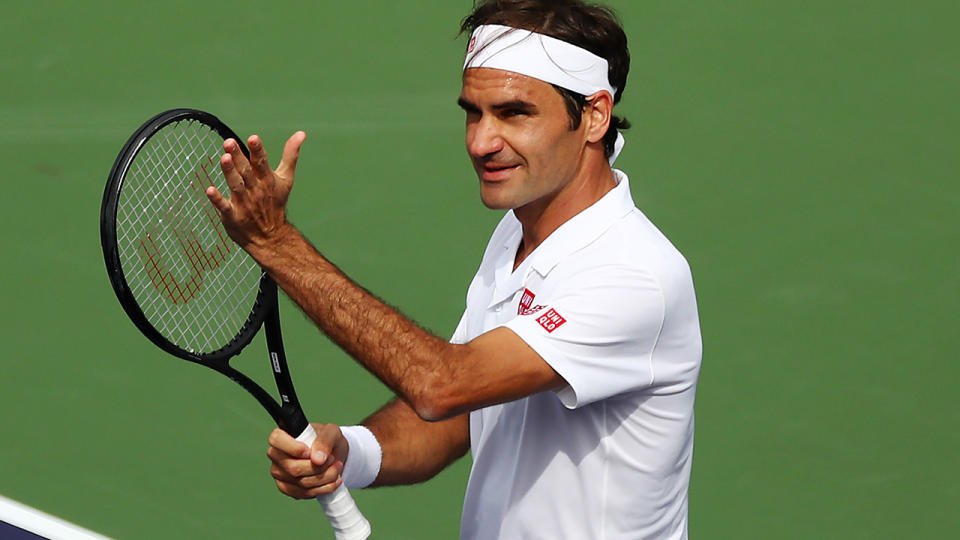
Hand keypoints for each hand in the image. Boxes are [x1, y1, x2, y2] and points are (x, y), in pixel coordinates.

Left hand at [205, 131, 306, 252]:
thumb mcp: (285, 179)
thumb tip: (301, 133)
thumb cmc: (275, 203)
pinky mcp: (233, 215)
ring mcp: (244, 203)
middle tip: (229, 142)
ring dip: (229, 172)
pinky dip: (217, 199)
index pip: (262, 162)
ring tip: (224, 158)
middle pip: (245, 171)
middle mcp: (256, 190)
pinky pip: (224, 206)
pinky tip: (209, 190)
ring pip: (235, 185)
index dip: (257, 150)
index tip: (253, 138)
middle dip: (238, 156)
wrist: (271, 237)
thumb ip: (290, 155)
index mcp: (267, 180)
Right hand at [266, 423, 347, 498]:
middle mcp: (276, 455)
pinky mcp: (288, 489)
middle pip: (292, 467)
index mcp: (283, 435)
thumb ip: (325, 441)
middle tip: (333, 459)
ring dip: (324, 477)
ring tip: (337, 468)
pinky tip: (334, 480)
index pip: (276, 439)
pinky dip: (323, 488)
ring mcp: (280, 474)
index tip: (310, 451)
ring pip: (301, 482)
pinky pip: (304, 493)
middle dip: (318, 467)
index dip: (293, 448)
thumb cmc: (328, 440)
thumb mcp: (332, 433)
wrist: (333, 456)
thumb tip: (317, 459)